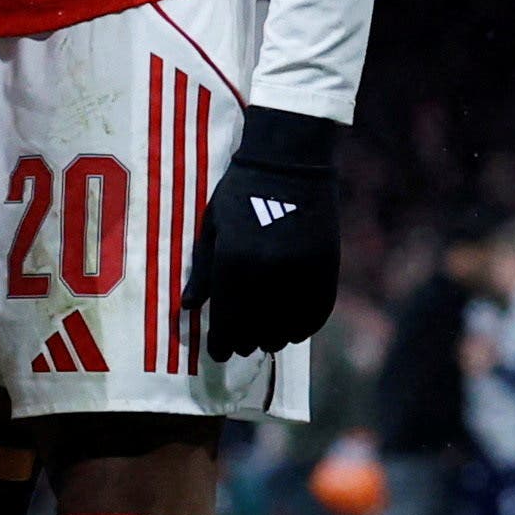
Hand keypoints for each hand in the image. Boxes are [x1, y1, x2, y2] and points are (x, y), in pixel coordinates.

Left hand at [182, 105, 344, 360]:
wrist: (290, 161)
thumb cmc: (241, 191)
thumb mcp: (214, 228)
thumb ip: (204, 271)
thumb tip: (189, 308)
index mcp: (234, 262)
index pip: (226, 320)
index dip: (220, 344)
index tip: (217, 354)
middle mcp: (268, 273)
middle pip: (255, 330)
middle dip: (244, 343)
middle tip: (239, 347)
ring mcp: (301, 272)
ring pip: (288, 327)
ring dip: (274, 339)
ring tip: (266, 340)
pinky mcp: (326, 268)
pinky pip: (317, 313)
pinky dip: (305, 327)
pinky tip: (294, 331)